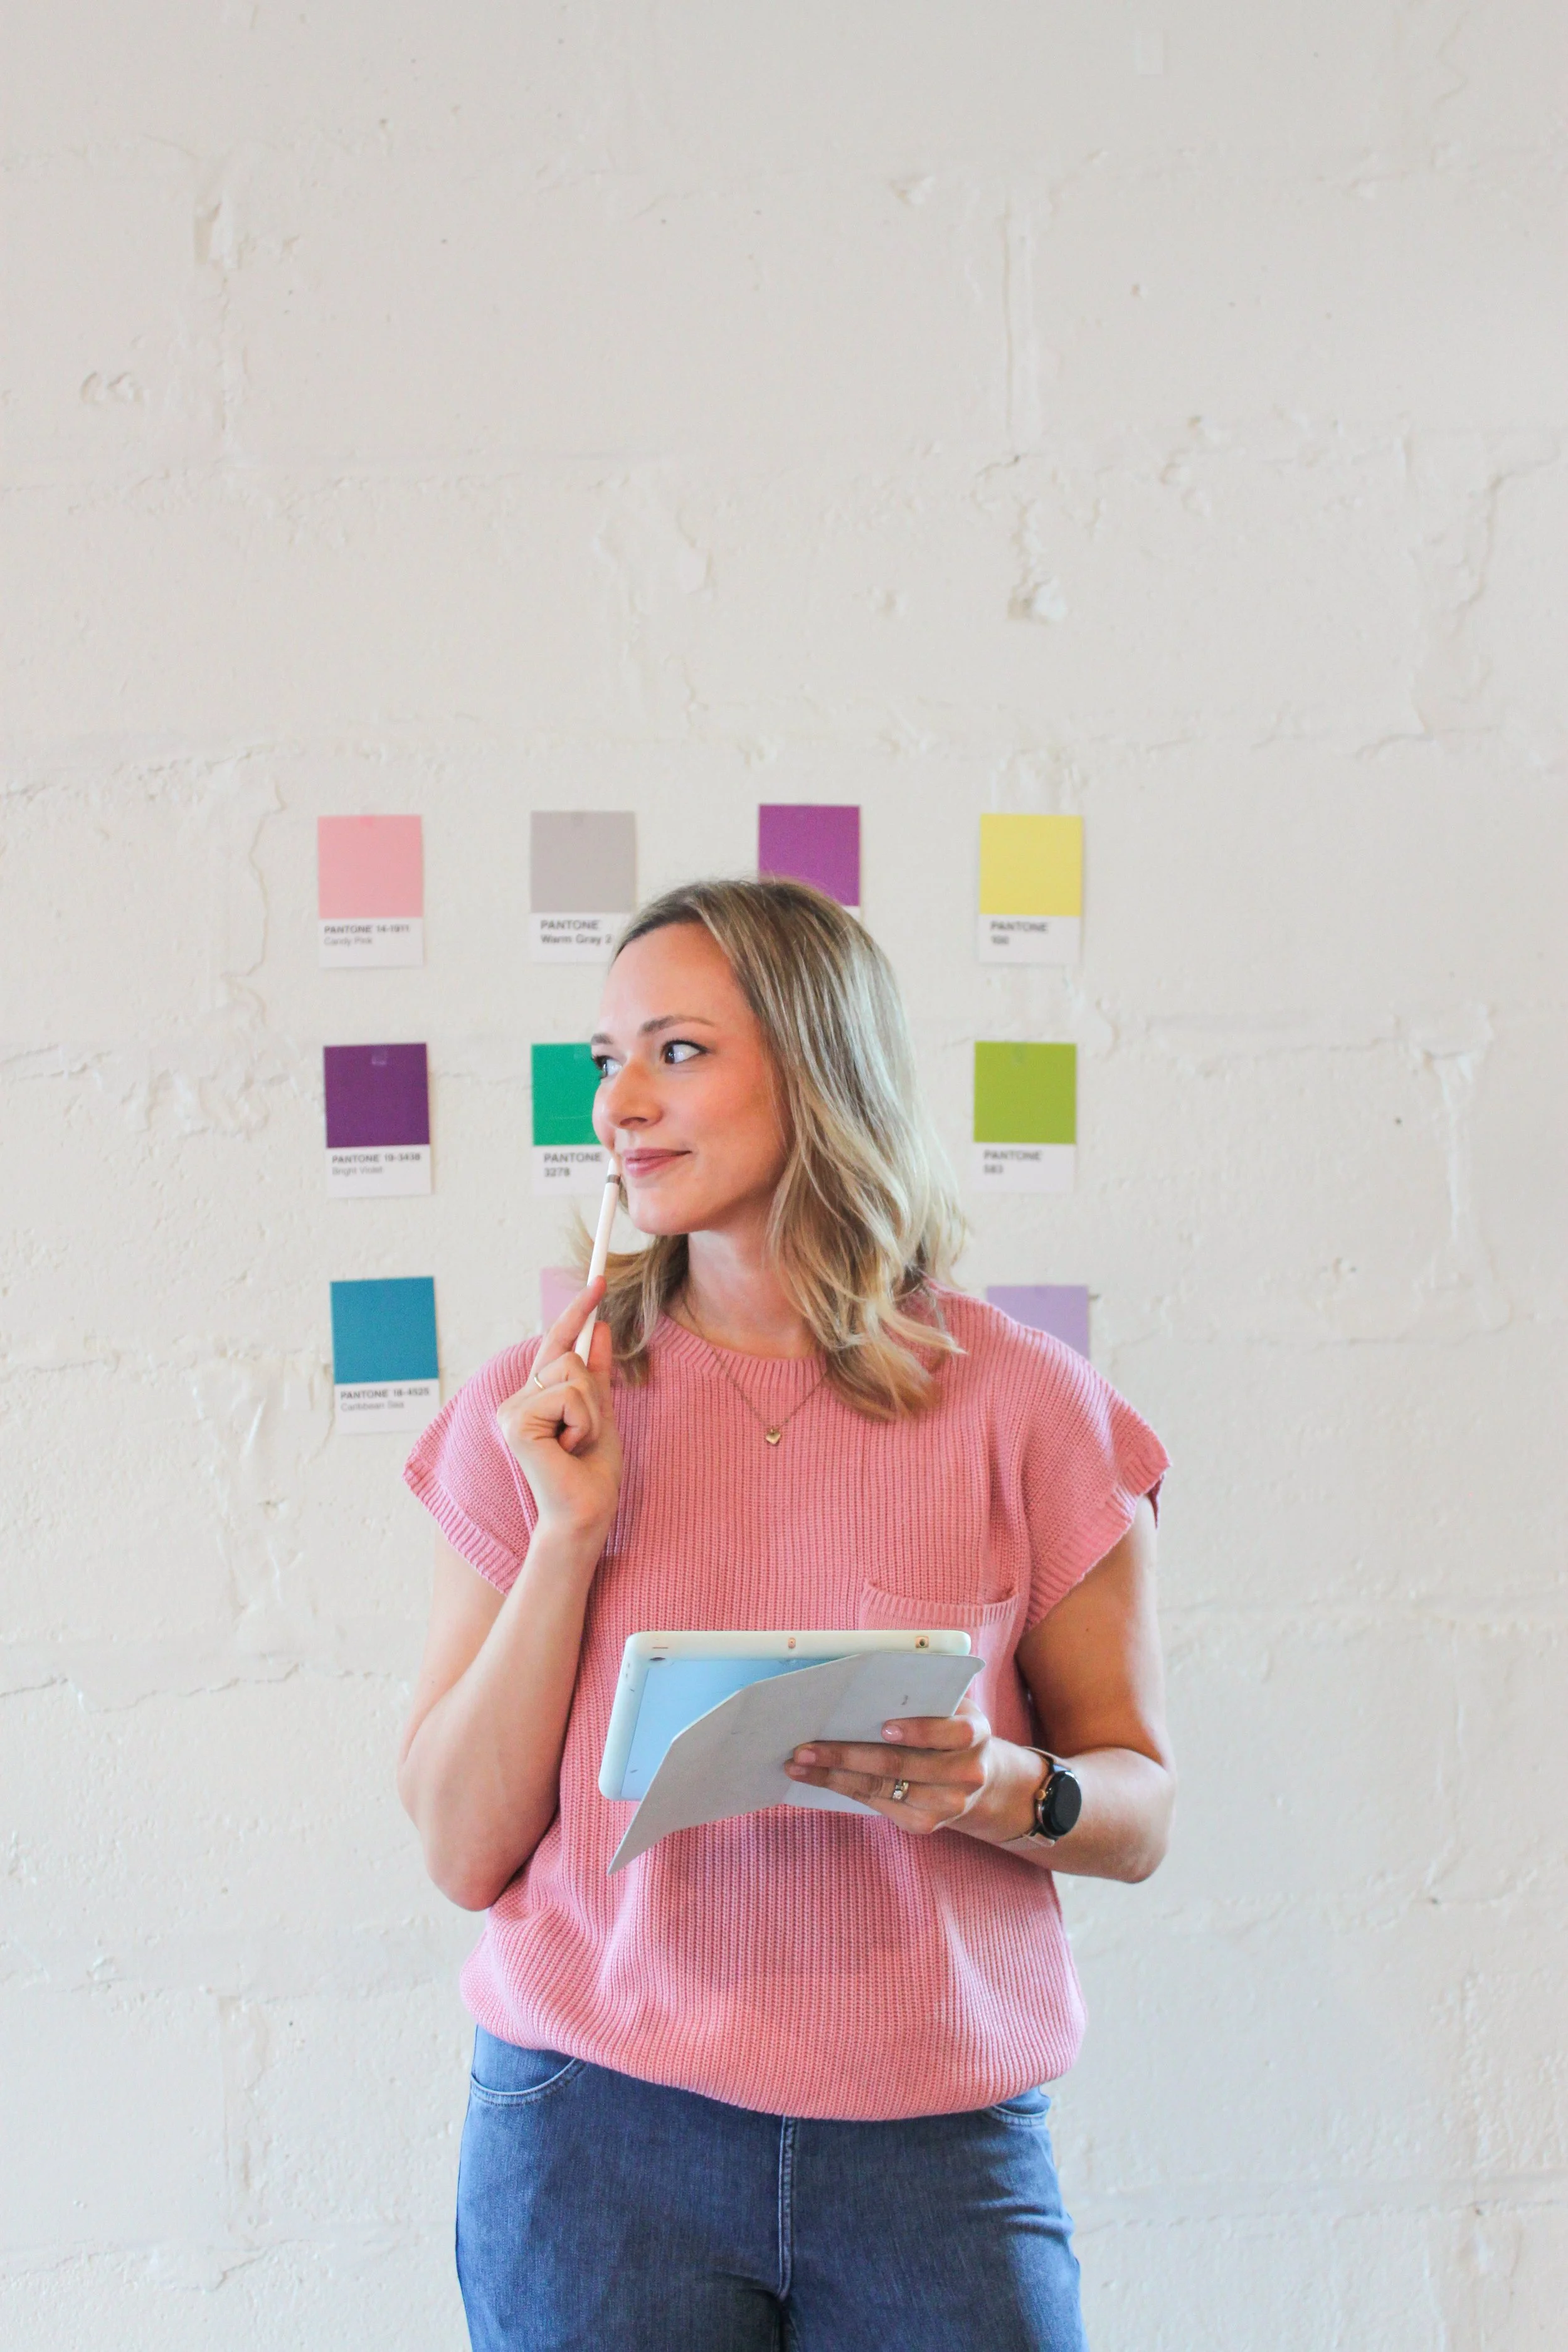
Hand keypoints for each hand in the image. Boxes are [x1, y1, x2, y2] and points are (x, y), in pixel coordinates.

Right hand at [495, 1281, 622, 1544]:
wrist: (585, 1514)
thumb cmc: (592, 1473)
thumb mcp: (601, 1412)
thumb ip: (596, 1372)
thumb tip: (601, 1326)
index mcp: (533, 1397)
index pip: (555, 1344)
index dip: (576, 1310)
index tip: (598, 1279)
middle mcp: (514, 1400)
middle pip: (567, 1355)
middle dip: (592, 1392)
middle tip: (585, 1435)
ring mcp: (510, 1411)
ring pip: (569, 1372)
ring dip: (590, 1412)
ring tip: (576, 1445)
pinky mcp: (516, 1423)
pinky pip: (569, 1395)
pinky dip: (583, 1423)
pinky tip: (569, 1451)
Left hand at [785, 1687, 1000, 1835]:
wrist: (979, 1778)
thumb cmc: (949, 1728)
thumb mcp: (950, 1706)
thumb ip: (922, 1695)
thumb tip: (862, 1680)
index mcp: (975, 1734)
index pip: (949, 1733)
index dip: (918, 1731)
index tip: (883, 1726)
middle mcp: (966, 1774)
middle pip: (901, 1765)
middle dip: (848, 1754)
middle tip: (806, 1746)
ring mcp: (946, 1805)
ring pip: (881, 1788)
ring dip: (833, 1776)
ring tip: (799, 1763)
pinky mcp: (924, 1824)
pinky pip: (877, 1804)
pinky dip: (843, 1789)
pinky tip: (817, 1778)